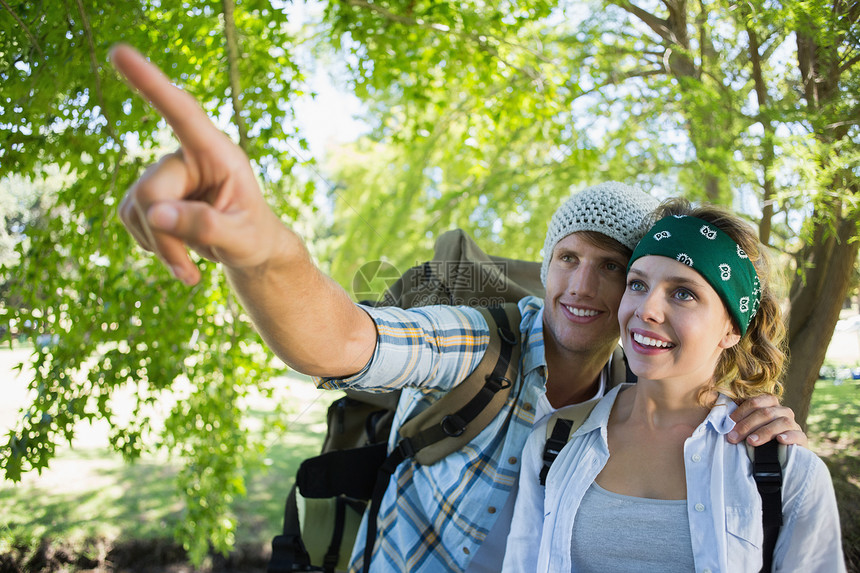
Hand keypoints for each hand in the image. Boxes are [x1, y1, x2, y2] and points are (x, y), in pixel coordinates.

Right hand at [112, 45, 286, 284]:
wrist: (250, 249)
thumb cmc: (254, 237)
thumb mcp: (240, 238)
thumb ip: (204, 226)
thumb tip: (154, 212)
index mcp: (218, 153)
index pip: (182, 113)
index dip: (152, 84)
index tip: (122, 53)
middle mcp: (187, 157)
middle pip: (150, 190)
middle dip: (165, 235)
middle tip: (190, 274)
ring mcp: (165, 175)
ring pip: (136, 209)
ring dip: (160, 247)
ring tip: (191, 269)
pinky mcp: (148, 195)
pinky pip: (130, 219)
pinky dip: (151, 246)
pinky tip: (176, 254)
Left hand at [728, 394, 807, 446]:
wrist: (779, 457)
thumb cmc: (758, 439)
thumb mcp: (748, 428)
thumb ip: (739, 422)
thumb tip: (722, 422)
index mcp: (769, 404)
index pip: (755, 402)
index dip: (740, 412)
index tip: (728, 424)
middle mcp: (783, 411)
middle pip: (766, 413)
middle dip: (747, 425)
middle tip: (734, 437)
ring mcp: (794, 424)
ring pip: (782, 422)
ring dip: (764, 431)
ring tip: (751, 441)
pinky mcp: (802, 439)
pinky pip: (798, 435)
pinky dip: (789, 436)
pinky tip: (780, 440)